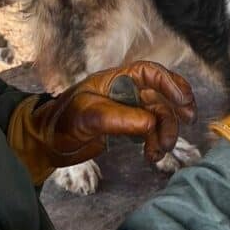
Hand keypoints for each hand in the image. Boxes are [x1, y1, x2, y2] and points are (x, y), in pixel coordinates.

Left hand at [8, 62, 196, 184]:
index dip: (171, 84)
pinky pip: (152, 132)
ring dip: (165, 134)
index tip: (183, 103)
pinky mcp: (129, 128)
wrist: (47, 142)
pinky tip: (151, 156)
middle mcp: (128, 91)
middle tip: (179, 131)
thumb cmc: (62, 120)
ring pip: (160, 118)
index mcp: (118, 79)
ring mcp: (130, 110)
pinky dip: (156, 144)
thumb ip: (119, 118)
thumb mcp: (88, 117)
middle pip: (162, 98)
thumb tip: (150, 123)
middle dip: (173, 115)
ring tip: (158, 152)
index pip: (151, 74)